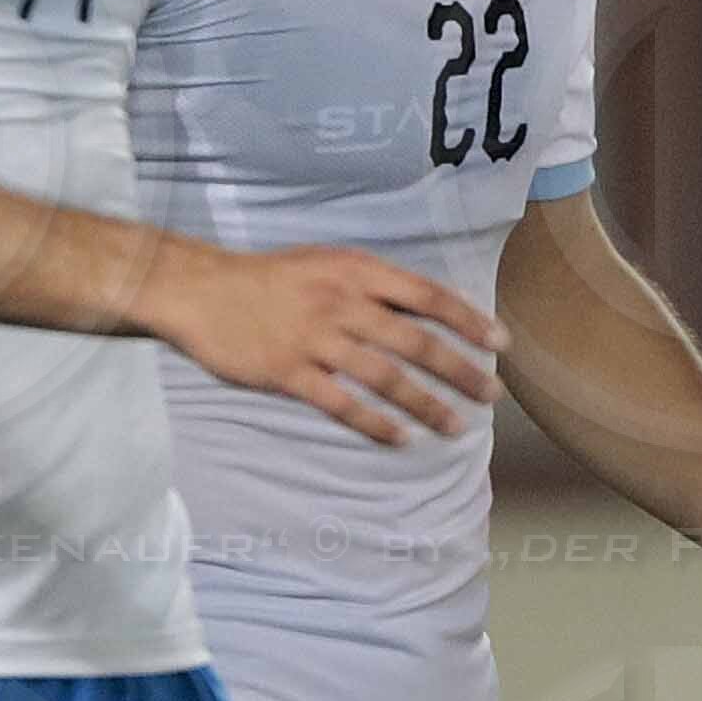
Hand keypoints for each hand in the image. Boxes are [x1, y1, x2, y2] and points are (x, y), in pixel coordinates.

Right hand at [149, 240, 500, 445]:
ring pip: (385, 377)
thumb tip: (422, 308)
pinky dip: (374, 423)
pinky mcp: (289, 372)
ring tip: (453, 427)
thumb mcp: (326, 262)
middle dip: (460, 370)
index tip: (500, 342)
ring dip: (426, 404)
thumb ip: (371, 283)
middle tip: (490, 395)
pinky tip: (400, 438)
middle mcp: (342, 303)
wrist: (201, 289)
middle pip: (416, 341)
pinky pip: (342, 403)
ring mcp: (315, 339)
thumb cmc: (270, 277)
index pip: (427, 295)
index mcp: (356, 271)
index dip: (468, 319)